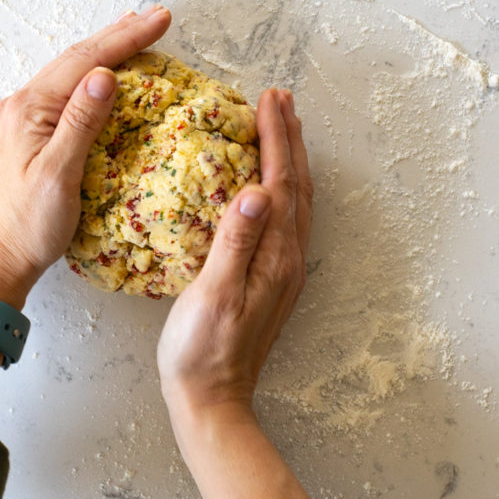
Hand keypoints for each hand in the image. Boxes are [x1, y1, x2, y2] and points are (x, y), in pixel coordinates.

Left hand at [0, 6, 171, 307]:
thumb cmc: (26, 227)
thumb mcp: (58, 175)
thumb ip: (80, 123)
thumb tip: (104, 75)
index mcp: (28, 110)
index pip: (85, 62)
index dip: (126, 39)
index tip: (161, 20)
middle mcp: (20, 107)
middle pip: (75, 59)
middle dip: (118, 35)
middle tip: (156, 17)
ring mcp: (19, 120)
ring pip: (68, 73)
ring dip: (103, 52)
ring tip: (133, 33)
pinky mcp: (24, 136)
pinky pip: (62, 92)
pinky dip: (89, 76)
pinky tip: (102, 77)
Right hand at [158, 88, 311, 418]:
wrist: (212, 400)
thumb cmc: (202, 352)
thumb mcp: (213, 295)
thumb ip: (235, 242)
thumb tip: (256, 191)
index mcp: (275, 257)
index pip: (280, 183)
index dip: (276, 138)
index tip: (269, 99)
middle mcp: (287, 259)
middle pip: (296, 185)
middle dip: (289, 138)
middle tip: (279, 98)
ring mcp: (282, 270)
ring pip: (295, 201)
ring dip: (290, 159)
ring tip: (280, 126)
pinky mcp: (271, 278)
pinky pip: (284, 218)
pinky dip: (281, 186)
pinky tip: (267, 182)